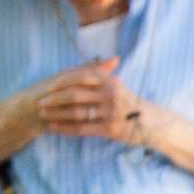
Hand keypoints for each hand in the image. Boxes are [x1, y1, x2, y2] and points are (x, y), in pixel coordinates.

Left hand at [26, 60, 145, 142]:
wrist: (153, 124)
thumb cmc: (131, 104)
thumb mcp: (119, 86)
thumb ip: (103, 74)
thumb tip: (89, 65)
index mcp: (110, 81)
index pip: (80, 78)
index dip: (62, 82)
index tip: (48, 87)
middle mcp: (110, 95)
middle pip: (75, 95)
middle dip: (55, 98)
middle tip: (40, 102)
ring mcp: (110, 112)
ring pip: (76, 112)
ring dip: (56, 113)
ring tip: (43, 114)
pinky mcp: (110, 129)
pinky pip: (81, 128)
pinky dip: (65, 127)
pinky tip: (53, 127)